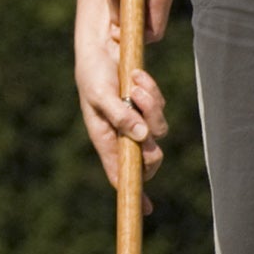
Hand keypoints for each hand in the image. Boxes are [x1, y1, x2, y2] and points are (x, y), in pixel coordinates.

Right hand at [75, 16, 166, 201]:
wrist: (102, 46)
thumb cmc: (93, 73)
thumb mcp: (100, 94)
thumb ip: (119, 116)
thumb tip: (142, 139)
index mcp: (105, 138)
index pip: (120, 173)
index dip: (133, 191)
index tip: (145, 208)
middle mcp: (122, 134)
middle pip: (148, 157)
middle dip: (150, 137)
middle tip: (140, 108)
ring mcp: (137, 119)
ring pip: (158, 129)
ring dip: (150, 105)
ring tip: (134, 84)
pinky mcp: (147, 104)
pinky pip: (160, 106)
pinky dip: (151, 91)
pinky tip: (137, 76)